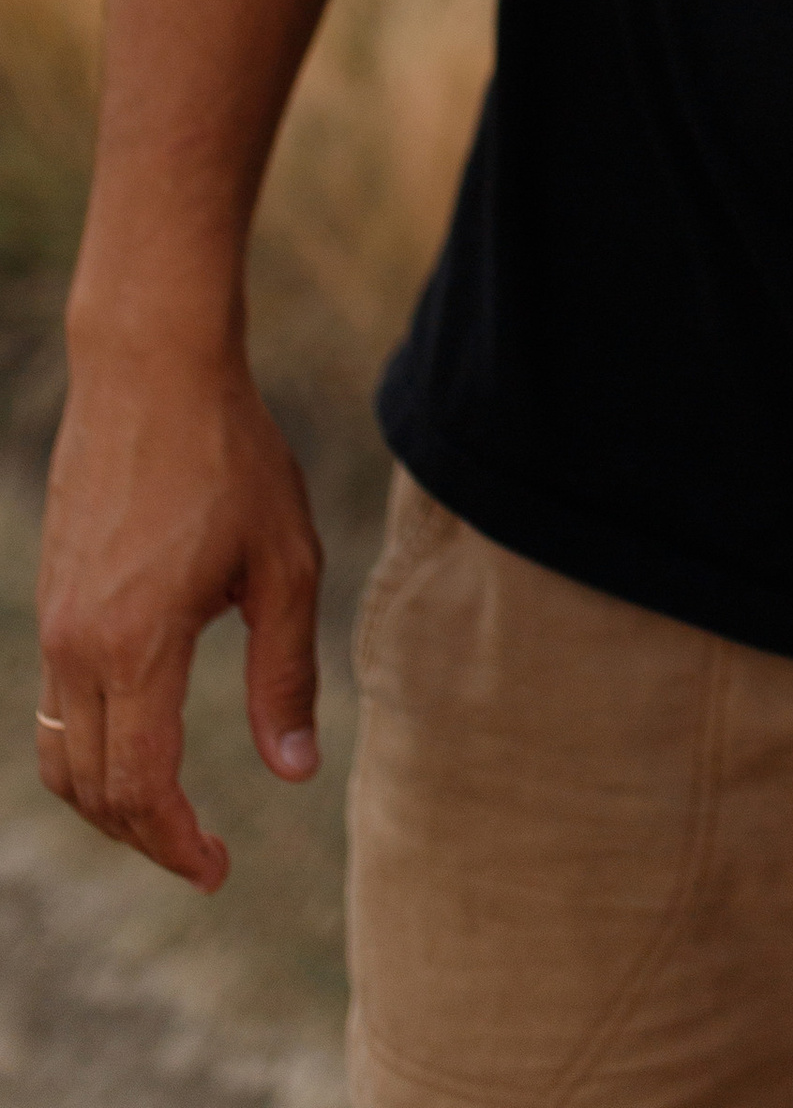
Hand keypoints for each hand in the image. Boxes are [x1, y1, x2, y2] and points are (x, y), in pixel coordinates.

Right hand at [35, 337, 323, 890]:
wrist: (150, 370)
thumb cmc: (231, 457)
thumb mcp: (285, 562)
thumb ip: (285, 672)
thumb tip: (293, 772)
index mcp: (137, 642)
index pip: (139, 786)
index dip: (177, 843)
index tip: (219, 869)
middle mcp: (78, 643)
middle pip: (92, 788)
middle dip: (145, 837)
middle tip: (203, 855)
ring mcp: (56, 621)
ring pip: (61, 753)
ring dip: (109, 802)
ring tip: (170, 816)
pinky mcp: (53, 599)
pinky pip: (56, 705)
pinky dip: (91, 749)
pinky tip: (141, 743)